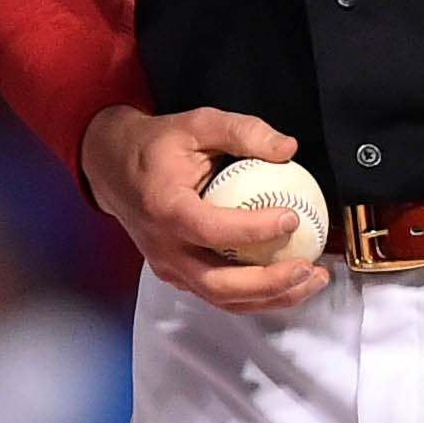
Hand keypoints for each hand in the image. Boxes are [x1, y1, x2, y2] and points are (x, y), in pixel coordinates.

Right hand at [81, 103, 330, 312]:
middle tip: (308, 268)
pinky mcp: (177, 276)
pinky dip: (255, 295)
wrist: (112, 169)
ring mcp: (168, 267)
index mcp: (165, 208)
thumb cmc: (156, 146)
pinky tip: (288, 281)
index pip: (211, 230)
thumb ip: (242, 131)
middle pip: (219, 284)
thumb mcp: (197, 124)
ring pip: (222, 298)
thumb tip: (288, 149)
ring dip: (270, 297)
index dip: (254, 230)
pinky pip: (218, 294)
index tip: (291, 217)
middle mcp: (164, 248)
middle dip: (270, 283)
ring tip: (310, 280)